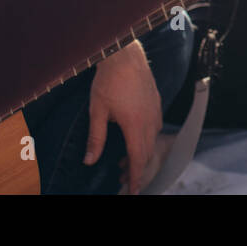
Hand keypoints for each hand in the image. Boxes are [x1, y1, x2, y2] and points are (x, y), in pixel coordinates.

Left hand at [84, 41, 161, 194]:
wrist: (125, 55)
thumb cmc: (109, 81)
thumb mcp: (97, 111)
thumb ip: (96, 138)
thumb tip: (90, 161)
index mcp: (135, 126)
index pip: (137, 158)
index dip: (135, 177)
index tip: (133, 190)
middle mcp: (149, 120)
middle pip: (147, 152)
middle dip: (138, 170)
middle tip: (125, 181)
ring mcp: (155, 110)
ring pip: (153, 140)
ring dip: (142, 154)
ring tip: (126, 162)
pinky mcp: (156, 102)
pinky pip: (156, 127)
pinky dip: (147, 140)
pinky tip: (137, 138)